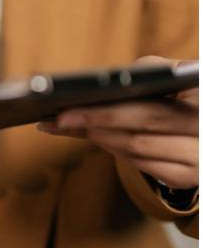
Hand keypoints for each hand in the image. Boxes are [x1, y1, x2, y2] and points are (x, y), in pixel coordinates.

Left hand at [37, 56, 197, 189]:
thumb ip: (152, 71)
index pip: (149, 109)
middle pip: (137, 131)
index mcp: (201, 100)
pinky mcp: (185, 176)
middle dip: (92, 122)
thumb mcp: (180, 78)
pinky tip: (92, 134)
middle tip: (58, 118)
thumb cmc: (189, 95)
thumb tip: (103, 81)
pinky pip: (140, 162)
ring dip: (98, 135)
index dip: (107, 111)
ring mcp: (197, 160)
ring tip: (64, 123)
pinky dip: (114, 147)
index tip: (69, 106)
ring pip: (135, 149)